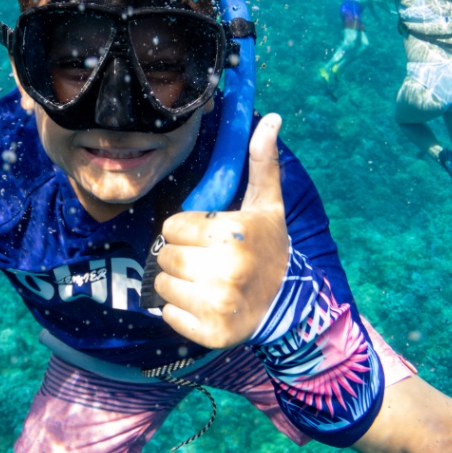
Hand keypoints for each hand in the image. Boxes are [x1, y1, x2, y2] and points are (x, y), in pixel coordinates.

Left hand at [154, 113, 288, 348]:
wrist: (288, 305)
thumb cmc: (269, 247)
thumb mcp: (267, 204)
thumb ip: (262, 162)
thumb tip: (271, 118)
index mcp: (234, 234)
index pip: (172, 226)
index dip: (186, 230)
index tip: (208, 238)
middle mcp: (225, 271)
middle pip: (165, 256)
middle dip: (180, 256)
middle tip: (204, 261)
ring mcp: (217, 305)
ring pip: (163, 285)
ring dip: (177, 283)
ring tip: (203, 282)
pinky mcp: (209, 333)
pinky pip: (168, 314)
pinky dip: (179, 311)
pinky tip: (203, 304)